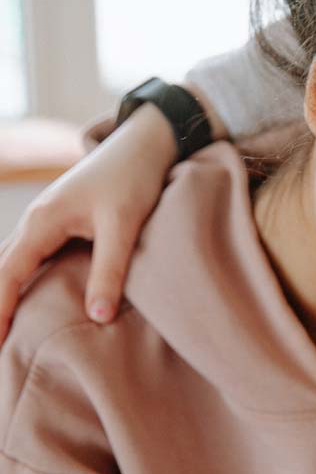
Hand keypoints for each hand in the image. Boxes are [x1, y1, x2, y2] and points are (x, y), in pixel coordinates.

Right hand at [0, 103, 175, 343]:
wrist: (144, 144)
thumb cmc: (133, 179)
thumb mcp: (122, 227)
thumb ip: (109, 271)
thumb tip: (97, 318)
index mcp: (42, 222)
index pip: (9, 274)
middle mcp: (36, 221)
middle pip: (4, 270)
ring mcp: (47, 220)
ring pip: (17, 262)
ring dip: (8, 292)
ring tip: (7, 329)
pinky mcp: (62, 222)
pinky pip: (35, 256)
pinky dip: (26, 279)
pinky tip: (33, 300)